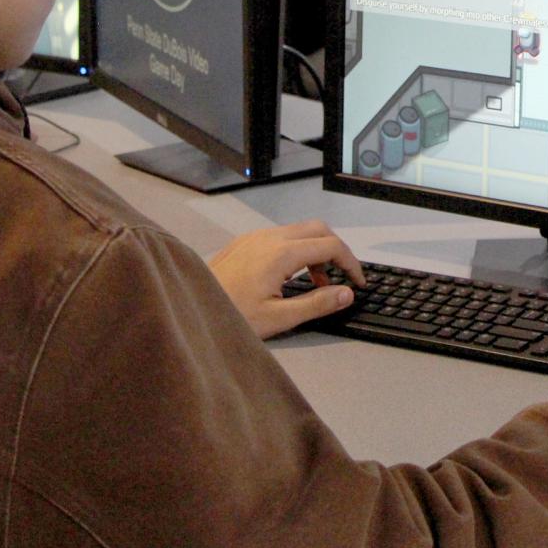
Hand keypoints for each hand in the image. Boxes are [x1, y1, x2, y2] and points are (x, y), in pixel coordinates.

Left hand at [208, 220, 365, 338]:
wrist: (190, 308)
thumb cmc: (230, 316)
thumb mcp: (279, 318)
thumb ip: (317, 303)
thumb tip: (346, 294)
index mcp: (281, 253)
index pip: (331, 246)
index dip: (351, 263)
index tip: (357, 282)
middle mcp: (269, 237)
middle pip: (318, 229)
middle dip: (336, 251)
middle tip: (342, 277)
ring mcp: (255, 237)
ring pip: (299, 231)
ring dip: (315, 251)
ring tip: (316, 284)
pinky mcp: (244, 242)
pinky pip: (280, 236)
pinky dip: (296, 250)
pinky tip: (290, 278)